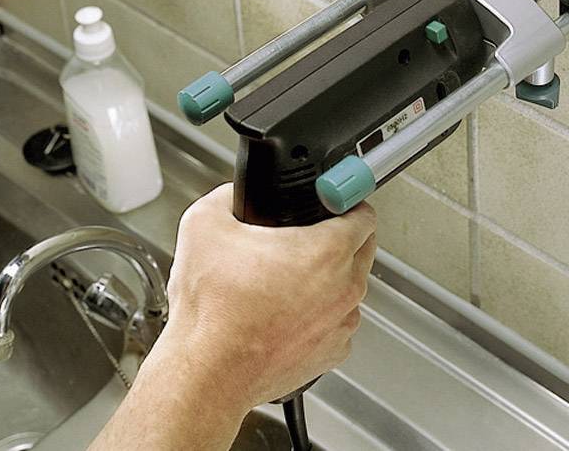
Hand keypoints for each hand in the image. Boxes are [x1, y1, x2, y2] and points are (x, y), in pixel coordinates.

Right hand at [162, 183, 376, 407]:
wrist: (207, 372)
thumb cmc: (212, 311)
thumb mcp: (204, 224)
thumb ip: (227, 196)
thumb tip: (235, 195)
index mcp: (327, 251)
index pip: (364, 214)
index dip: (347, 202)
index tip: (335, 203)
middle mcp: (344, 287)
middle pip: (364, 249)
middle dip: (342, 238)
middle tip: (307, 237)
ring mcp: (341, 323)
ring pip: (351, 287)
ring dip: (330, 279)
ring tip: (289, 279)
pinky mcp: (332, 352)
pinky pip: (337, 321)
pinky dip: (321, 314)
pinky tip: (287, 312)